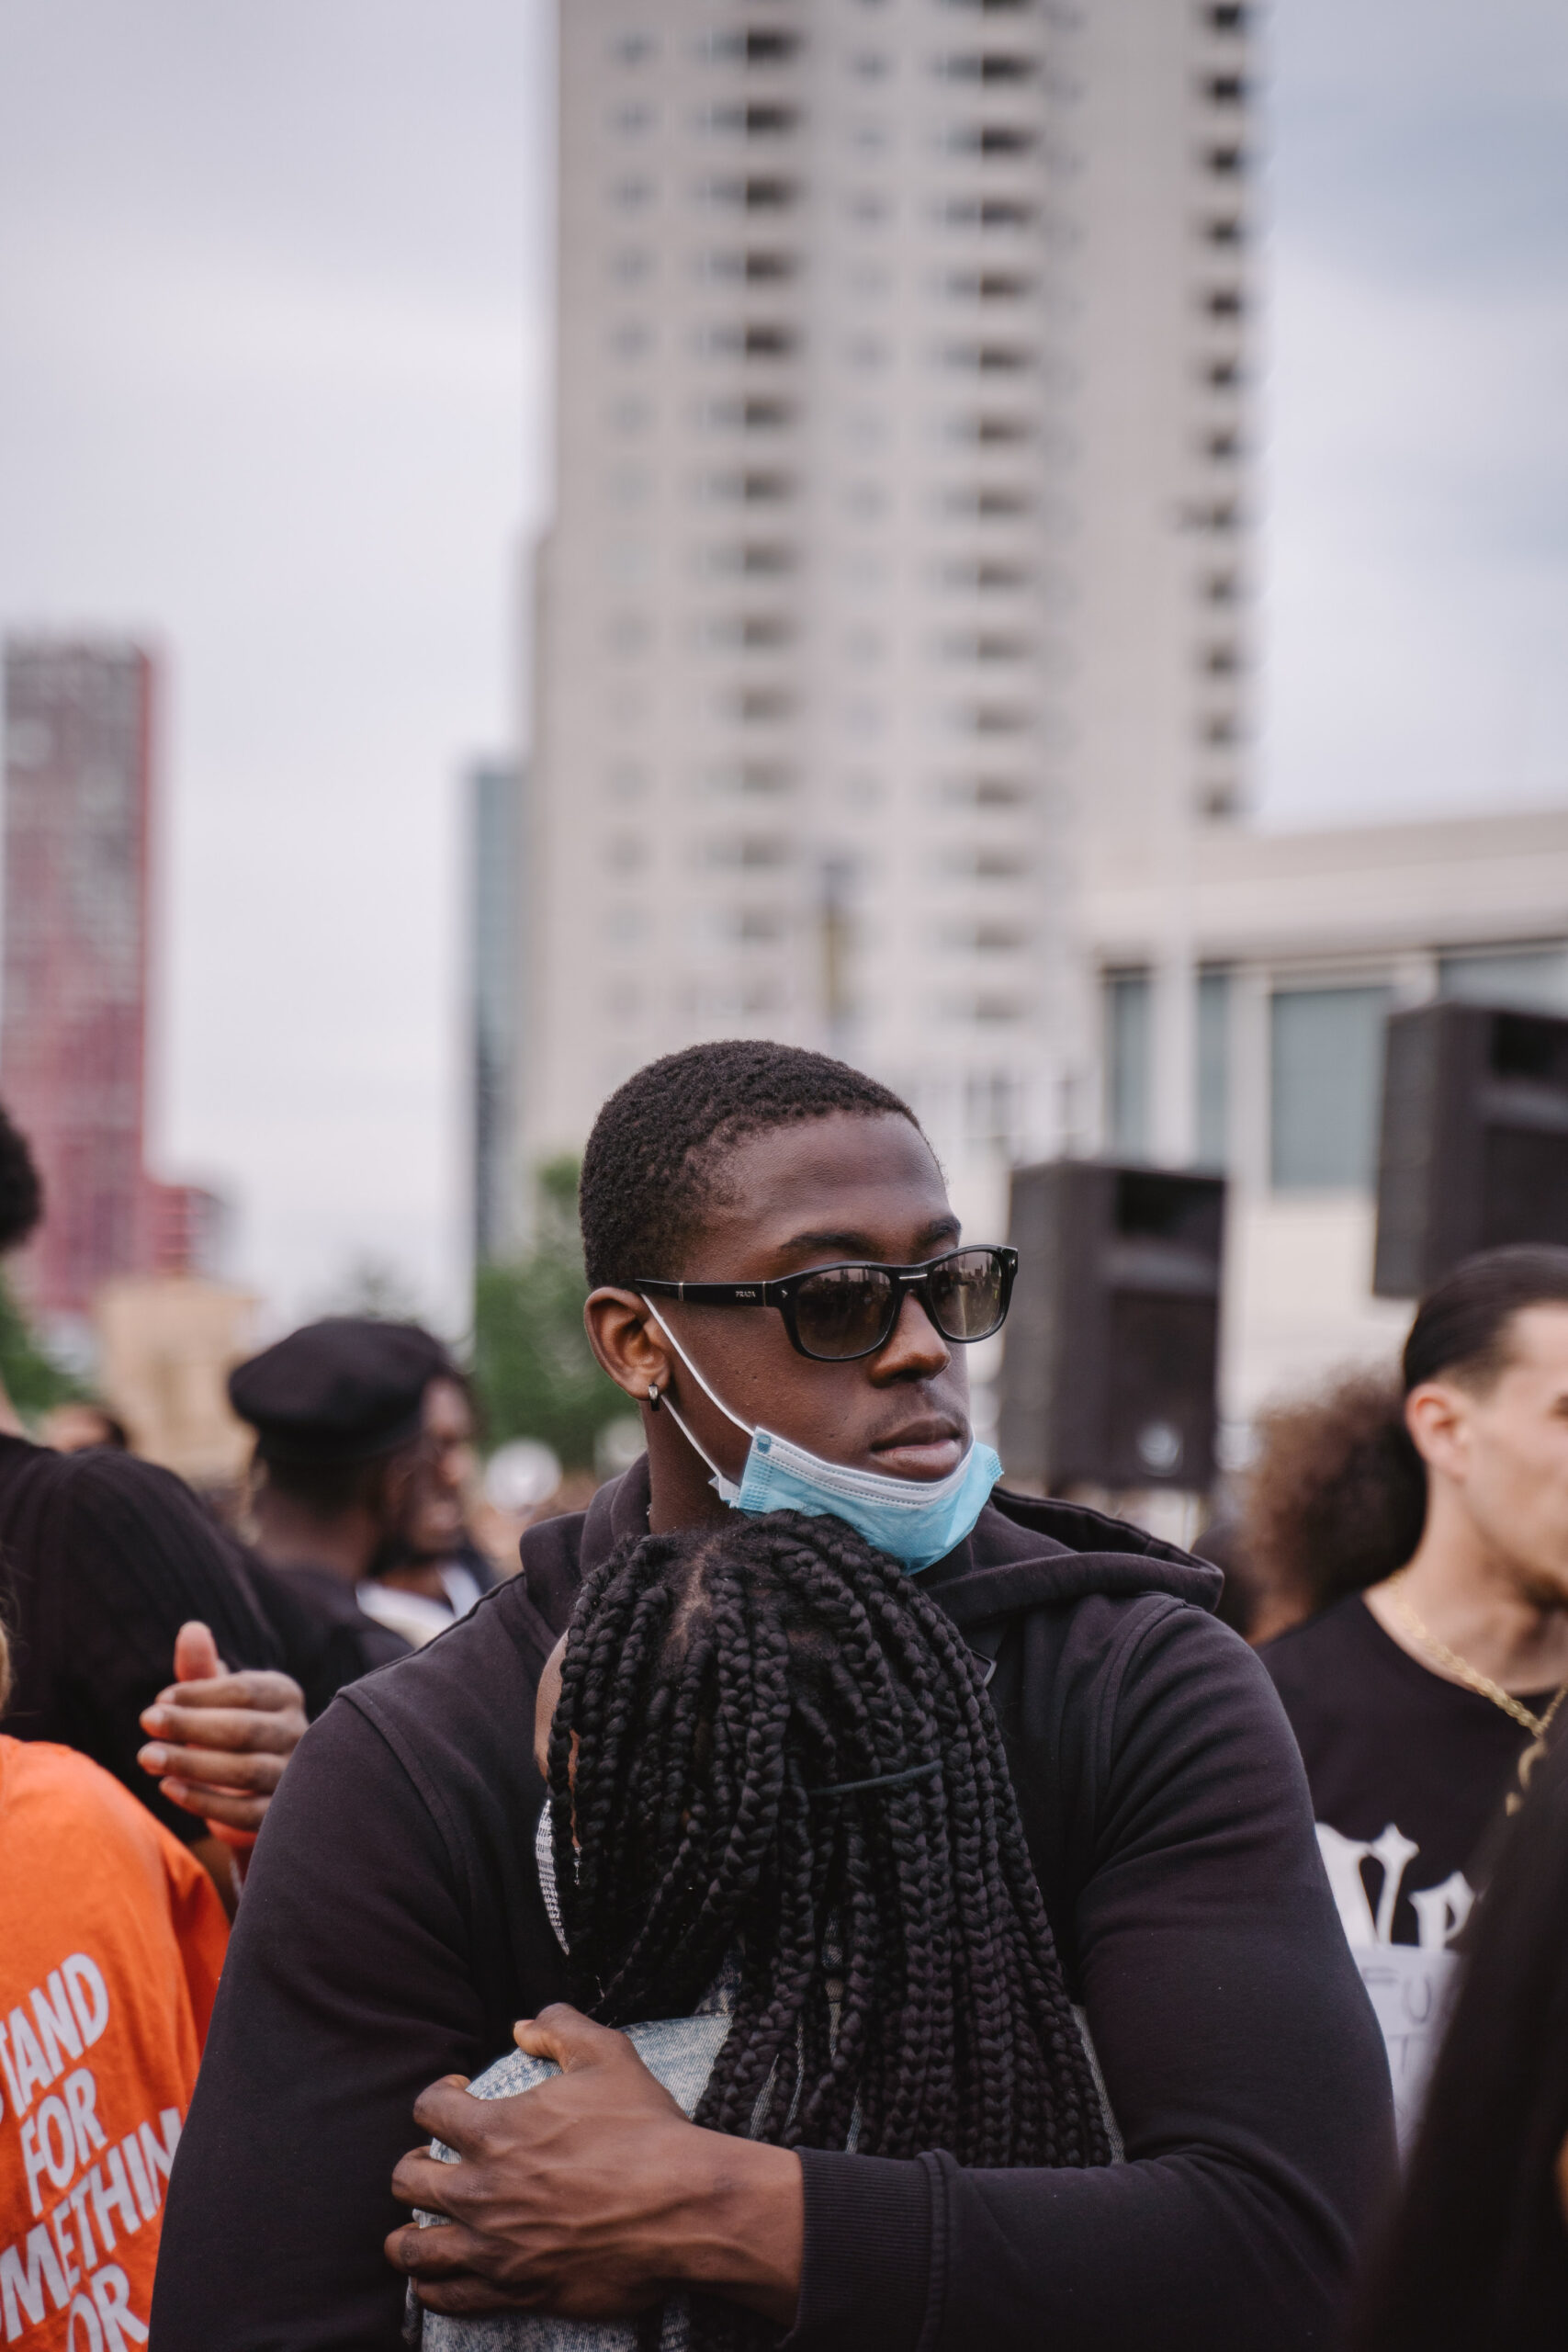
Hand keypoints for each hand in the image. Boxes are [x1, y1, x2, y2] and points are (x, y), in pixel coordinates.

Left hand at [137, 1620, 307, 1844]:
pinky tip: (168, 1788)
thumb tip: (191, 1629)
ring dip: (191, 1764)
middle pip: (244, 1729)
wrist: (250, 1790)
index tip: (158, 1701)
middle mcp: (299, 1733)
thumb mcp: (212, 1699)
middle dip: (190, 1726)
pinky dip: (204, 1801)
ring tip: (146, 1758)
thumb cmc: (224, 1730)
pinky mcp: (281, 1815)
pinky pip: (245, 1812)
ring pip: (246, 1771)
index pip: (244, 1691)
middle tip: (145, 1723)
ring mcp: (295, 1776)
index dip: (199, 1694)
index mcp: (284, 1695)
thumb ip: (201, 1668)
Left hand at [384, 2003, 802, 2327]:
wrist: (681, 2208)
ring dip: (407, 2234)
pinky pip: (445, 2297)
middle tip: (435, 2162)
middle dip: (414, 2165)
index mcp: (495, 2130)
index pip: (428, 2109)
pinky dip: (431, 2287)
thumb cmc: (645, 2130)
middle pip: (408, 2179)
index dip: (436, 2096)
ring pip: (412, 2248)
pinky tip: (437, 2276)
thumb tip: (524, 2024)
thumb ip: (561, 2027)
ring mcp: (493, 2247)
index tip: (455, 2096)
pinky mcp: (513, 2290)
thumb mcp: (608, 2055)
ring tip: (417, 2226)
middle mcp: (481, 2190)